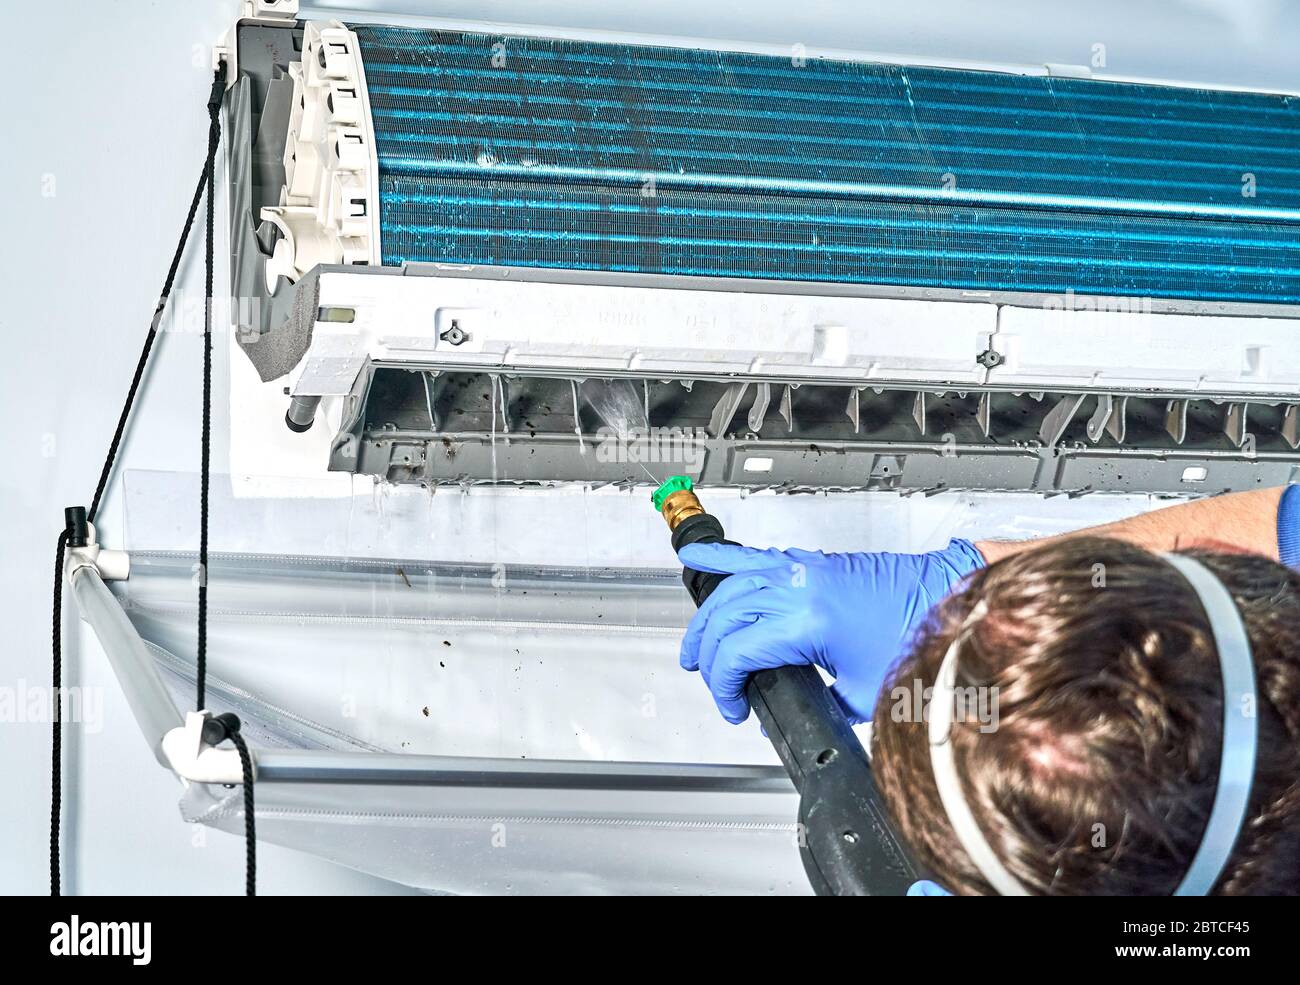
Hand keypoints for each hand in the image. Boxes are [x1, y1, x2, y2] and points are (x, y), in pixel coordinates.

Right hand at [676, 539, 984, 723]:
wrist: (948, 599)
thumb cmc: (918, 638)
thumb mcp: (864, 692)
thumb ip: (820, 702)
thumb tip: (792, 711)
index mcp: (806, 621)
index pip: (736, 652)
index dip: (724, 687)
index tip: (733, 707)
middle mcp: (797, 588)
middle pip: (724, 618)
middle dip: (706, 654)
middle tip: (707, 680)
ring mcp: (801, 569)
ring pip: (730, 587)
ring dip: (706, 615)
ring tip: (694, 642)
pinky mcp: (809, 562)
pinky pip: (752, 558)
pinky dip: (722, 560)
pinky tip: (698, 557)